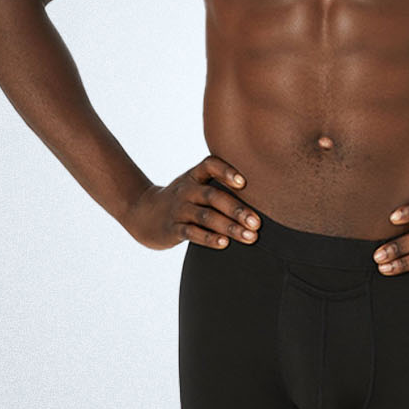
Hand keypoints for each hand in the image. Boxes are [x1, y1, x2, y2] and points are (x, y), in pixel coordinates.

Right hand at [124, 155, 261, 249]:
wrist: (144, 214)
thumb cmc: (184, 199)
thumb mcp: (196, 185)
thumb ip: (220, 185)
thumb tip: (264, 195)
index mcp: (195, 175)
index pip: (210, 165)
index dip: (226, 171)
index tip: (244, 183)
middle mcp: (187, 190)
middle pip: (213, 196)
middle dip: (237, 210)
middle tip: (257, 223)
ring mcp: (179, 209)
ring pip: (206, 217)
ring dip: (229, 227)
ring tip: (249, 237)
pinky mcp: (172, 228)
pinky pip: (191, 233)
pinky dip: (208, 238)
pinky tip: (224, 244)